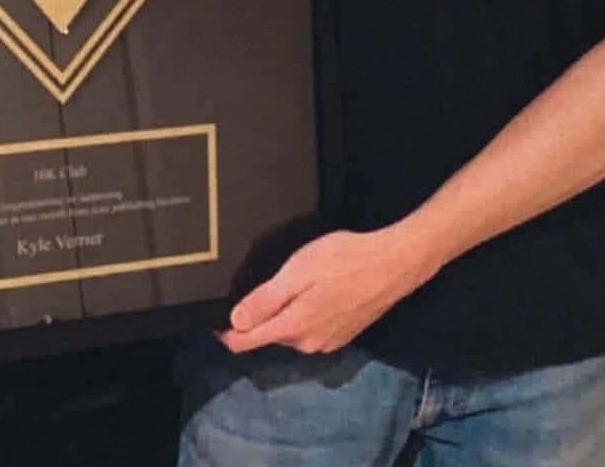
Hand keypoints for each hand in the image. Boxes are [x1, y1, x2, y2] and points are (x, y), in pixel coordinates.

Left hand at [217, 228, 422, 355]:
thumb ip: (266, 300)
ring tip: (286, 283)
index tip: (211, 314)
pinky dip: (302, 315)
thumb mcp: (299, 271)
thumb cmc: (345, 260)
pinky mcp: (342, 335)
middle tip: (257, 284)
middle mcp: (307, 344)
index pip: (245, 342)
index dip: (224, 330)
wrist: (393, 264)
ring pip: (289, 332)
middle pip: (267, 335)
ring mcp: (327, 342)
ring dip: (281, 314)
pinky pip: (309, 329)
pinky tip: (313, 291)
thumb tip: (234, 322)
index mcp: (293, 328)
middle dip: (257, 317)